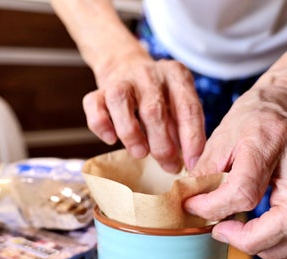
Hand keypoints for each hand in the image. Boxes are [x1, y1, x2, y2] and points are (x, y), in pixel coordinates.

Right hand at [83, 48, 205, 171]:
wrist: (125, 64)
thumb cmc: (157, 93)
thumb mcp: (177, 102)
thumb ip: (182, 127)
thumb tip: (188, 162)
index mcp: (175, 75)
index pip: (188, 107)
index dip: (192, 138)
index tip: (193, 163)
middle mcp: (148, 74)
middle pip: (153, 109)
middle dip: (162, 144)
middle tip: (168, 165)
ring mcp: (121, 80)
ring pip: (119, 102)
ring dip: (131, 133)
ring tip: (140, 153)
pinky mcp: (99, 89)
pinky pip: (94, 105)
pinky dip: (101, 125)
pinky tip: (111, 139)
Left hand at [185, 71, 286, 258]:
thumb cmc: (257, 117)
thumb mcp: (224, 133)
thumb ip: (208, 168)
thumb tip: (189, 199)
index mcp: (269, 143)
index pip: (243, 190)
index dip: (212, 206)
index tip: (191, 207)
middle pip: (286, 220)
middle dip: (248, 239)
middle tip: (219, 231)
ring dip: (263, 245)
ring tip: (234, 233)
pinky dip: (281, 244)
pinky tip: (259, 235)